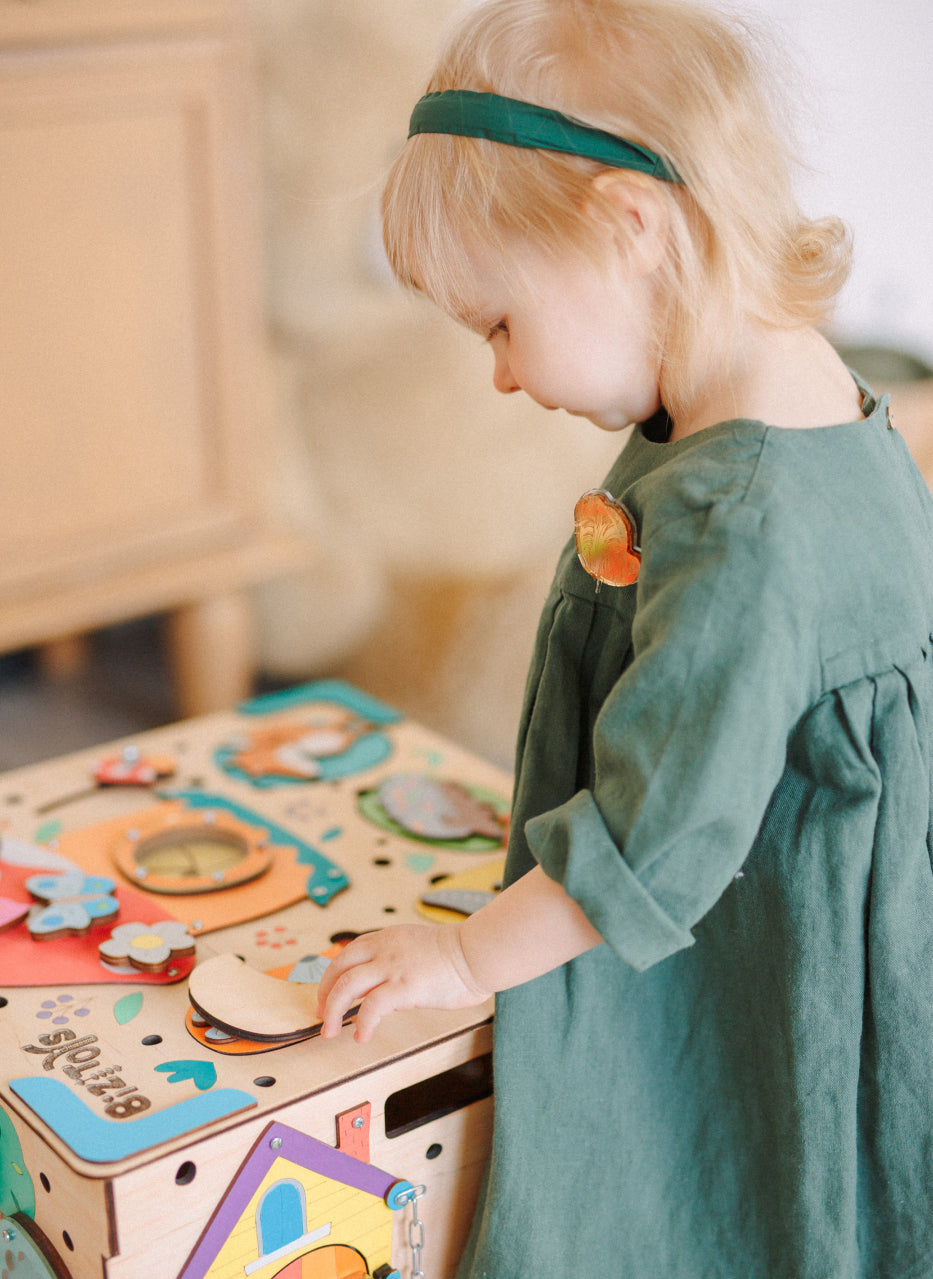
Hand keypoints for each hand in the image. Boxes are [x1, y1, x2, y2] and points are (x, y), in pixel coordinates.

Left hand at [316, 923, 491, 1042]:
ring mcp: (393, 967)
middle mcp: (385, 949)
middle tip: (321, 1014)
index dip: (333, 974)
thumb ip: (402, 960)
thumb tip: (395, 985)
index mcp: (389, 937)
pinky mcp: (404, 987)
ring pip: (347, 986)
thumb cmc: (461, 954)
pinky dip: (362, 1023)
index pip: (349, 952)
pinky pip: (372, 1008)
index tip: (329, 992)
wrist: (477, 953)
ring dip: (333, 1011)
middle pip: (339, 967)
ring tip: (329, 1031)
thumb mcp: (420, 947)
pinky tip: (362, 1036)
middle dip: (324, 993)